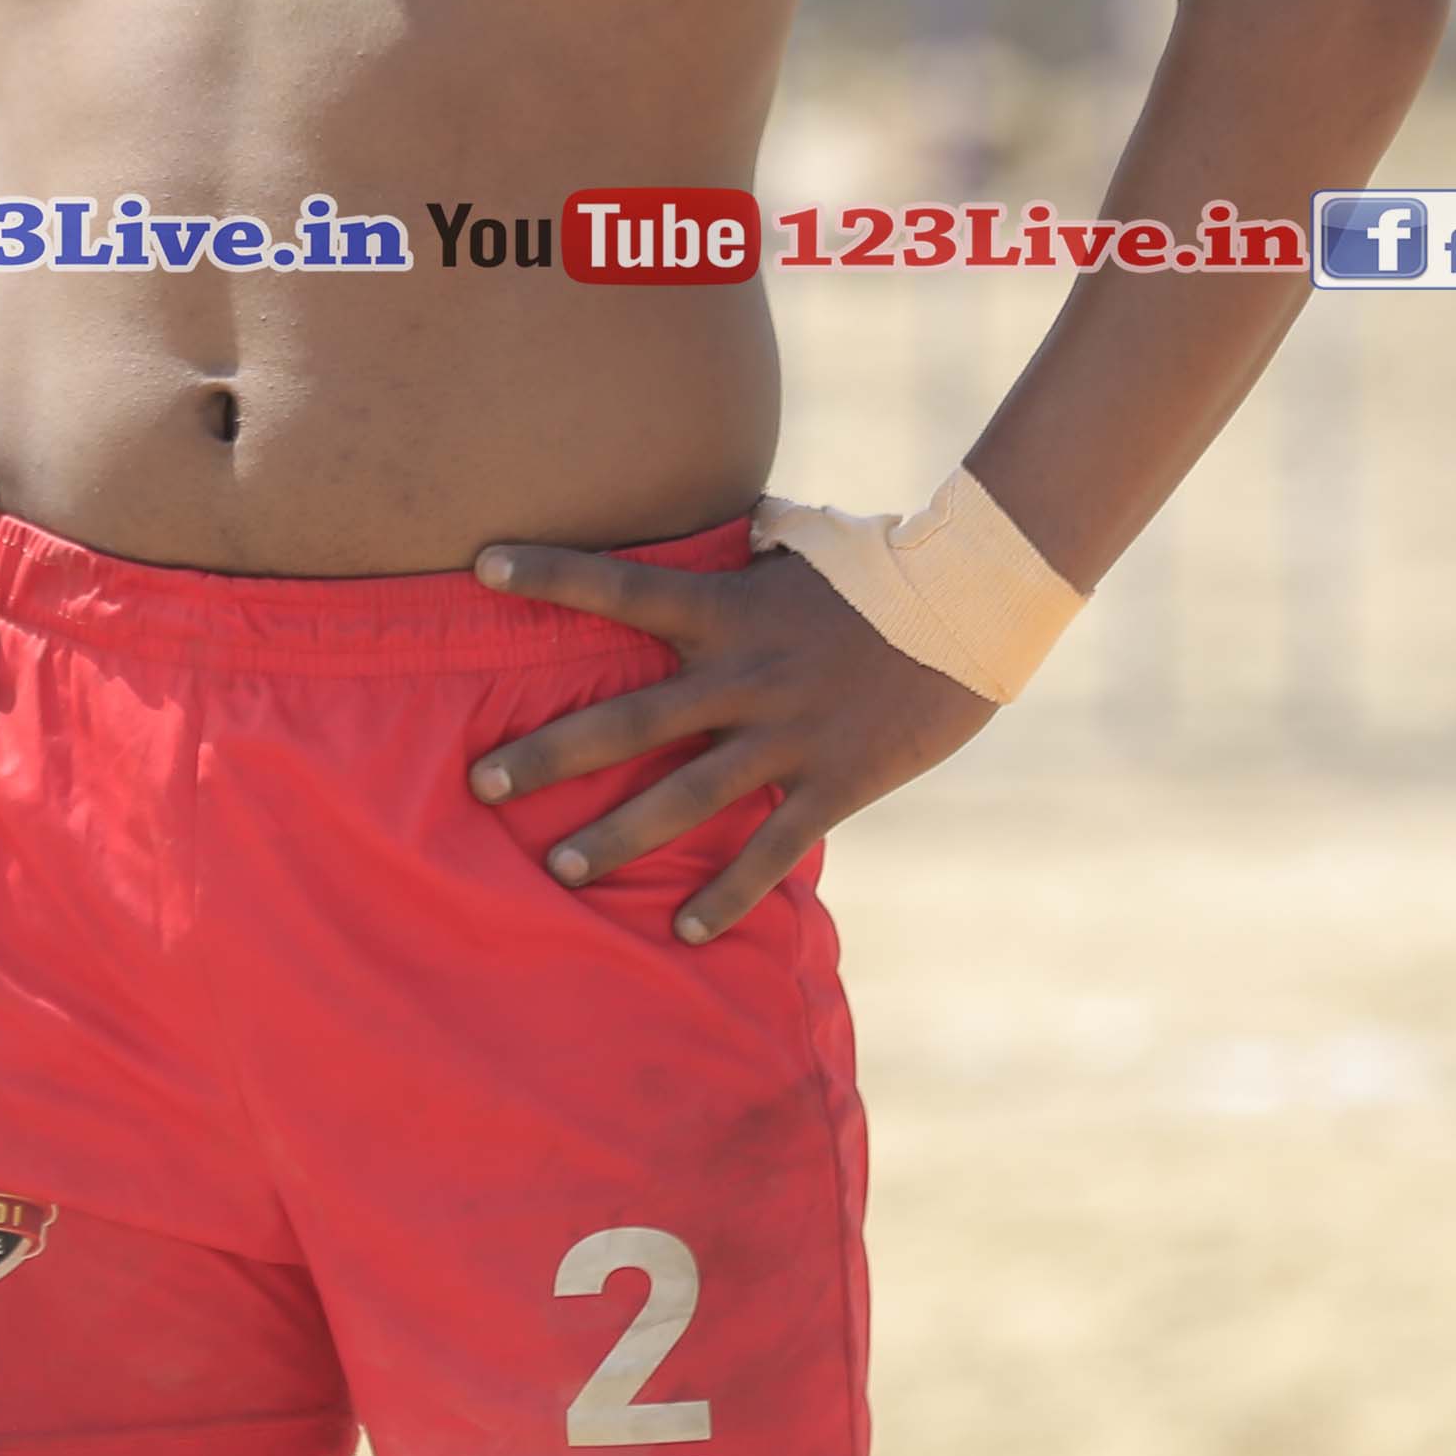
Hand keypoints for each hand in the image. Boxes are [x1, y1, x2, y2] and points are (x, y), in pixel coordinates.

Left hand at [462, 536, 997, 942]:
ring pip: (686, 796)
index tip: (481, 564)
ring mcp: (789, 733)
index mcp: (729, 609)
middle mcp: (745, 674)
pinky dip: (727, 892)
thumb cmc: (881, 568)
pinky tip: (683, 931)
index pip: (623, 586)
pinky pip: (771, 848)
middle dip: (550, 753)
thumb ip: (748, 547)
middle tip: (481, 783)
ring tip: (557, 869)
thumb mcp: (802, 546)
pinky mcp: (836, 780)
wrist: (974, 605)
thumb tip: (729, 524)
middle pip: (629, 718)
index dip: (552, 573)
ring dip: (617, 835)